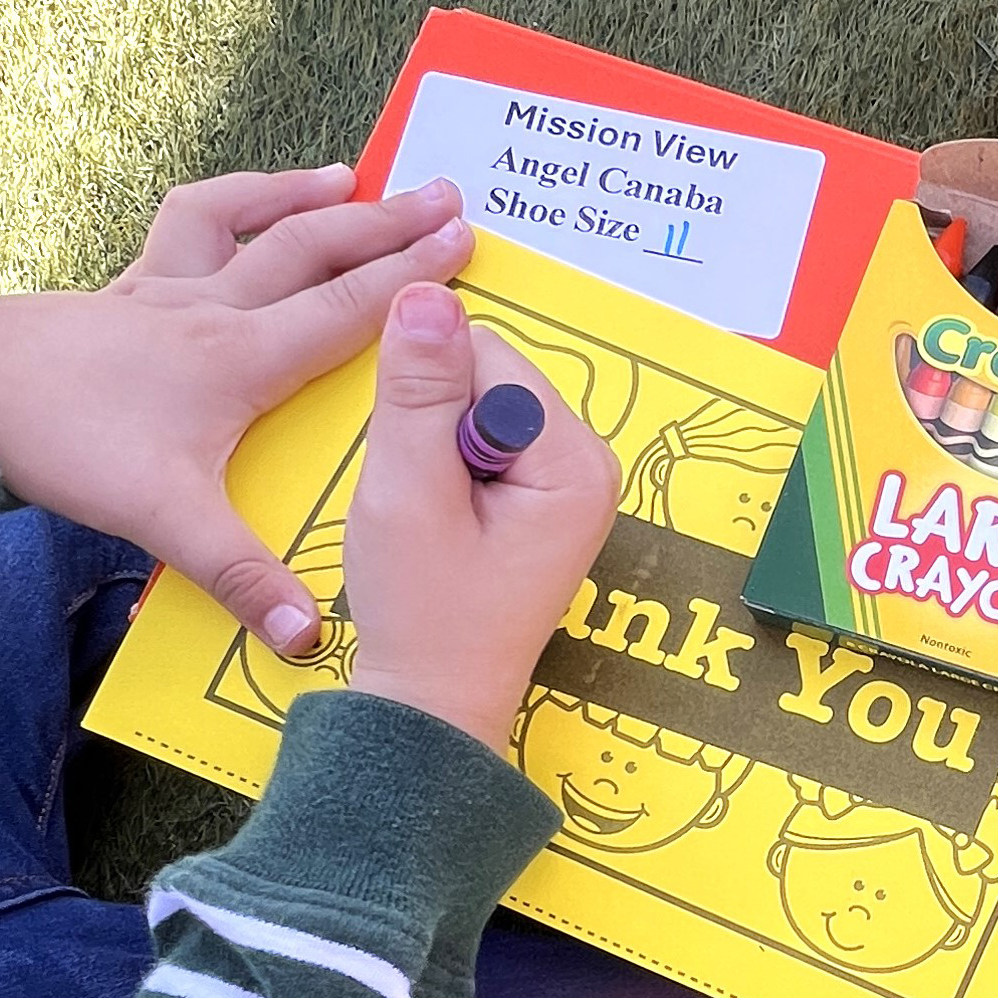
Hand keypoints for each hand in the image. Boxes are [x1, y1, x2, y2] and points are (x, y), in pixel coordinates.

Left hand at [0, 167, 474, 652]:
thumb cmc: (67, 446)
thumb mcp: (164, 520)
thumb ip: (243, 575)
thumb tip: (310, 637)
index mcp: (241, 358)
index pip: (349, 309)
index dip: (414, 277)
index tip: (466, 243)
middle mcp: (212, 308)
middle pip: (314, 251)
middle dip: (386, 224)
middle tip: (446, 195)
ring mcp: (163, 288)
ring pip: (247, 223)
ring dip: (300, 195)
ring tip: (350, 176)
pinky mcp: (122, 288)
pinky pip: (185, 228)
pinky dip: (222, 208)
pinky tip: (239, 208)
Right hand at [342, 284, 620, 748]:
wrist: (429, 704)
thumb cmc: (423, 614)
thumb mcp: (408, 492)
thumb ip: (419, 390)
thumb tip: (426, 292)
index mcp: (575, 460)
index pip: (486, 356)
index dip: (428, 403)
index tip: (422, 479)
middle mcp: (589, 463)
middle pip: (487, 378)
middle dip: (435, 427)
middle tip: (425, 509)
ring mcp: (569, 483)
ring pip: (476, 410)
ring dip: (436, 453)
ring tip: (433, 524)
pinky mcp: (542, 501)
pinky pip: (481, 446)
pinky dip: (446, 474)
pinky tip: (441, 527)